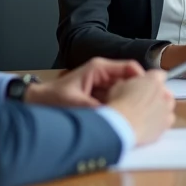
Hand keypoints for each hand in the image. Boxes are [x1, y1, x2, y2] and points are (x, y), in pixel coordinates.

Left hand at [26, 58, 143, 107]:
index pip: (129, 67)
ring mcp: (101, 84)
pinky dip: (120, 106)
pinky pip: (116, 98)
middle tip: (148, 106)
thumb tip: (112, 117)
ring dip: (130, 100)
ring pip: (124, 89)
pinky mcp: (99, 94)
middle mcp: (103, 73)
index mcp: (98, 68)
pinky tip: (123, 117)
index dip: (142, 80)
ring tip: (138, 113)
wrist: (36, 102)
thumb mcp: (73, 102)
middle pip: (130, 79)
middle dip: (139, 91)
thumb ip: (93, 108)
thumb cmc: (52, 98)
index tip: (149, 94)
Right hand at [106, 70, 175, 145]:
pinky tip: (150, 124)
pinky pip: (167, 120)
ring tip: (147, 113)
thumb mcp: (118, 86)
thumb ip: (127, 83)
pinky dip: (161, 121)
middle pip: (165, 91)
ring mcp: (167, 109)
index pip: (159, 75)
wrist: (123, 126)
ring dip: (161, 107)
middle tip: (144, 100)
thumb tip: (126, 85)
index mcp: (153, 80)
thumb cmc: (120, 105)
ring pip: (168, 105)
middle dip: (157, 94)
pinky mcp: (166, 124)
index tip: (145, 84)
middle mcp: (163, 93)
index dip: (151, 79)